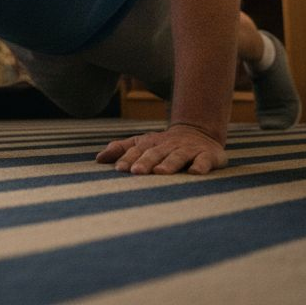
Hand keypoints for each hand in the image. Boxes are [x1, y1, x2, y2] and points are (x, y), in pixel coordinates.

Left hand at [95, 124, 226, 174]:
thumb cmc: (163, 144)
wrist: (198, 132)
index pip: (137, 150)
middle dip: (145, 162)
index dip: (128, 158)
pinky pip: (204, 160)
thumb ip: (121, 149)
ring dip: (169, 164)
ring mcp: (188, 149)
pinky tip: (195, 172)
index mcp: (151, 143)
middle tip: (136, 172)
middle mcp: (168, 145)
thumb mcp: (142, 143)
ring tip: (160, 172)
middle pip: (155, 153)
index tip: (119, 169)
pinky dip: (200, 166)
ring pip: (177, 156)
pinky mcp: (207, 155)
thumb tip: (97, 159)